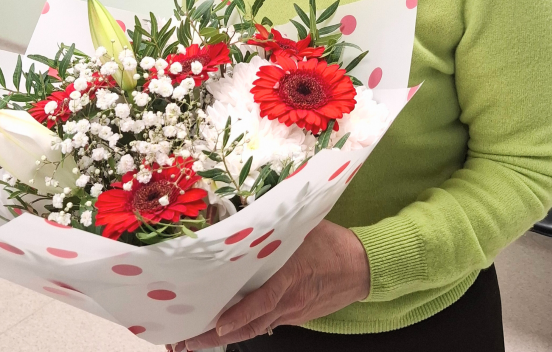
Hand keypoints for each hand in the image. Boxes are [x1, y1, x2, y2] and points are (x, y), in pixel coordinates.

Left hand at [173, 220, 369, 350]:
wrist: (361, 267)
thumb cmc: (333, 244)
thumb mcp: (306, 226)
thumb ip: (277, 224)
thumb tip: (249, 212)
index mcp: (291, 275)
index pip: (263, 300)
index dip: (240, 315)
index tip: (218, 325)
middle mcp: (290, 299)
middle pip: (251, 323)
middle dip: (217, 335)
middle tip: (189, 341)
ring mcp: (292, 311)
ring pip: (256, 327)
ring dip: (228, 334)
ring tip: (198, 340)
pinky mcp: (295, 316)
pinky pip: (268, 322)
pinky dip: (246, 326)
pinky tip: (228, 327)